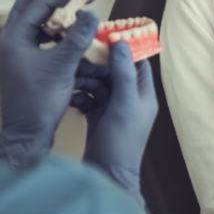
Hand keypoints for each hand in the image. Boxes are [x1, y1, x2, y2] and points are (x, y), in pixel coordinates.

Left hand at [0, 0, 97, 166]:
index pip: (35, 5)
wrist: (28, 132)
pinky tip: (69, 33)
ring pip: (32, 22)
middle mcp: (10, 42)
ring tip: (74, 10)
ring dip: (52, 14)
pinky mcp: (23, 62)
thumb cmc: (41, 100)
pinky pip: (37, 37)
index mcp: (13, 40)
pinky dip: (53, 30)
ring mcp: (15, 52)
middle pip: (28, 8)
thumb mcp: (63, 65)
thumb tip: (92, 14)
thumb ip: (78, 37)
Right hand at [70, 41, 157, 205]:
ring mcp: (113, 108)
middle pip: (114, 72)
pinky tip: (71, 98)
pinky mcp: (98, 117)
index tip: (105, 37)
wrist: (107, 176)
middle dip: (98, 66)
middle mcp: (130, 98)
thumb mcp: (125, 103)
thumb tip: (122, 42)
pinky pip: (89, 98)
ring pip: (100, 84)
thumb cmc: (121, 140)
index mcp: (143, 93)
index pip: (137, 63)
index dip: (123, 49)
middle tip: (80, 60)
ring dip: (86, 80)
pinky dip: (80, 96)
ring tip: (72, 80)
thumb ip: (124, 72)